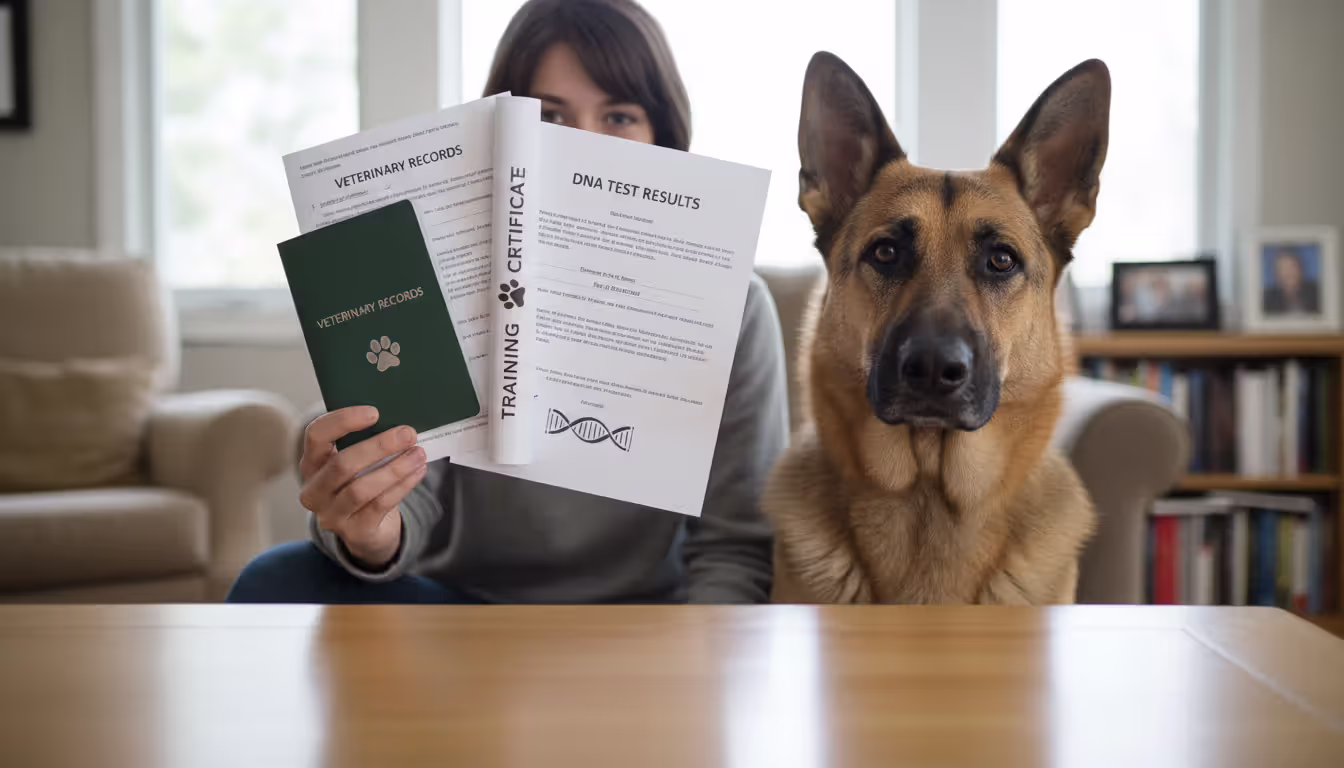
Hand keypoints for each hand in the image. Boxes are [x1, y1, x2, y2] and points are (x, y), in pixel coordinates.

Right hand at [298, 406, 427, 567]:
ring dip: (395, 468)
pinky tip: (418, 471)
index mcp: (312, 464)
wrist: (367, 531)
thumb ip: (367, 444)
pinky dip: (403, 486)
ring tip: (418, 454)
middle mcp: (314, 491)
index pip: (316, 435)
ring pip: (361, 488)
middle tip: (408, 434)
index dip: (343, 421)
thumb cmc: (363, 484)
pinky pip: (379, 505)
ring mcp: (331, 515)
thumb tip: (400, 425)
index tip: (374, 413)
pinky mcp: (354, 532)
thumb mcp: (357, 464)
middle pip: (342, 464)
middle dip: (379, 446)